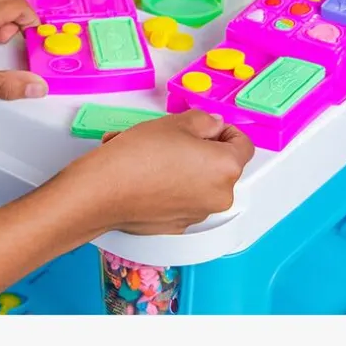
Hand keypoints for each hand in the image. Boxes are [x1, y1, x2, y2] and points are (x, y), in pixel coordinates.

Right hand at [78, 111, 253, 235]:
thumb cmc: (136, 158)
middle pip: (221, 166)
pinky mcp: (177, 225)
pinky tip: (146, 174)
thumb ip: (203, 121)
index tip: (209, 126)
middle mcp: (218, 195)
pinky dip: (171, 186)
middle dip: (201, 150)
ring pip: (199, 182)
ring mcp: (198, 213)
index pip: (243, 144)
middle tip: (174, 138)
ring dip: (184, 167)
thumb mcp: (174, 122)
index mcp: (226, 167)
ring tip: (151, 154)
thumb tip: (211, 125)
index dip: (226, 130)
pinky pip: (183, 199)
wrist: (103, 191)